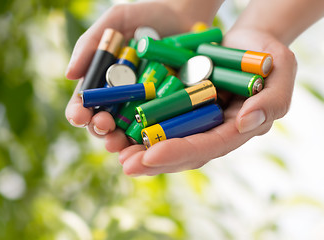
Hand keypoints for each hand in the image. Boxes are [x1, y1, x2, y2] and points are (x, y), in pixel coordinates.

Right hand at [65, 1, 213, 143]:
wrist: (187, 14)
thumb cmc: (148, 15)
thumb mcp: (117, 20)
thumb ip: (91, 43)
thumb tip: (68, 74)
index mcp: (103, 80)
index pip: (84, 102)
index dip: (78, 111)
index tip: (79, 114)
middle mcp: (120, 98)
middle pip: (102, 121)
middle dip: (98, 128)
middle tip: (103, 126)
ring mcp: (143, 106)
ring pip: (126, 132)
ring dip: (119, 141)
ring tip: (118, 142)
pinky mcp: (166, 111)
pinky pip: (156, 129)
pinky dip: (149, 139)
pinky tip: (145, 144)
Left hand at [119, 28, 296, 175]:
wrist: (249, 44)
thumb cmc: (268, 57)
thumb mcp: (281, 72)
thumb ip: (270, 100)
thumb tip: (245, 122)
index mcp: (234, 130)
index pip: (206, 147)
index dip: (179, 153)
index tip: (152, 156)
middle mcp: (211, 131)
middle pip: (181, 152)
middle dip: (153, 161)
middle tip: (126, 165)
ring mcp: (194, 121)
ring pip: (165, 141)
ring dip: (140, 150)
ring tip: (116, 154)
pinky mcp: (180, 108)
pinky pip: (158, 121)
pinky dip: (138, 127)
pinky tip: (118, 131)